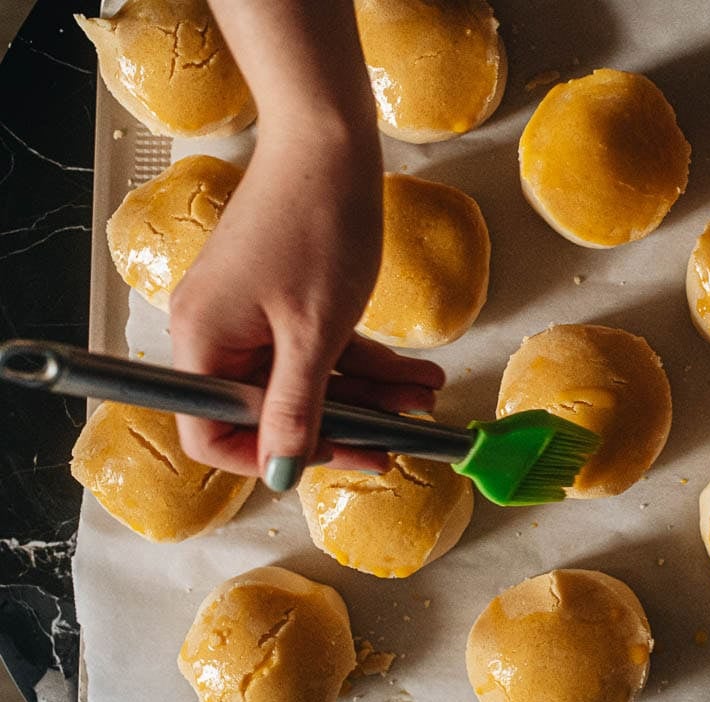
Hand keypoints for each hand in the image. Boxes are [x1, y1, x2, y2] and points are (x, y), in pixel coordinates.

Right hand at [169, 127, 444, 486]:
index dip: (270, 456)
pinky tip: (414, 372)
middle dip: (345, 422)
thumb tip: (280, 472)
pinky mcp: (281, 296)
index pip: (213, 432)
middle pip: (273, 407)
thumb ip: (297, 408)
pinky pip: (319, 346)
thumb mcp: (314, 332)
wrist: (330, 140)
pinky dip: (365, 360)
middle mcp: (217, 331)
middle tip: (398, 439)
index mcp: (202, 342)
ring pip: (308, 377)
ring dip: (369, 392)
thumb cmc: (317, 224)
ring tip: (424, 398)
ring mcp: (250, 313)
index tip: (332, 456)